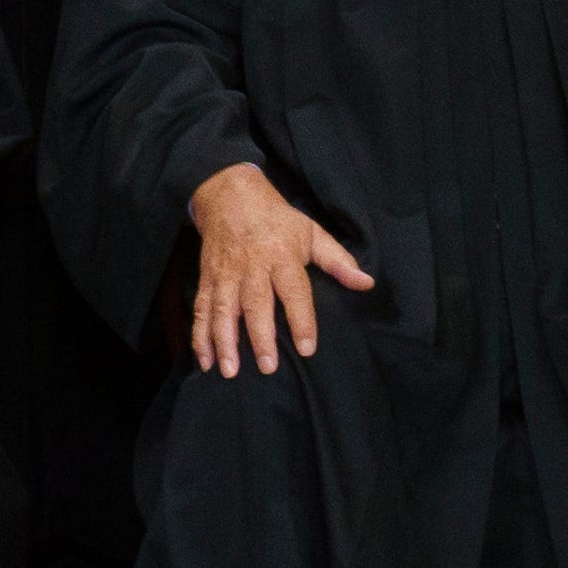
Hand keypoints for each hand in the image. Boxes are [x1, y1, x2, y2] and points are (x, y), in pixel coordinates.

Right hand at [186, 162, 371, 377]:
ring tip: (230, 371)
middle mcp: (252, 266)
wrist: (229, 196)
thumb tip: (367, 283)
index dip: (301, 319)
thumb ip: (337, 261)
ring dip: (224, 341)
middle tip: (268, 367)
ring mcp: (226, 274)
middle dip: (260, 336)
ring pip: (224, 310)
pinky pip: (202, 309)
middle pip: (256, 303)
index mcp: (281, 255)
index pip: (293, 290)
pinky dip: (200, 336)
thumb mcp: (311, 232)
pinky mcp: (207, 280)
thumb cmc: (276, 219)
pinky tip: (206, 361)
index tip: (307, 348)